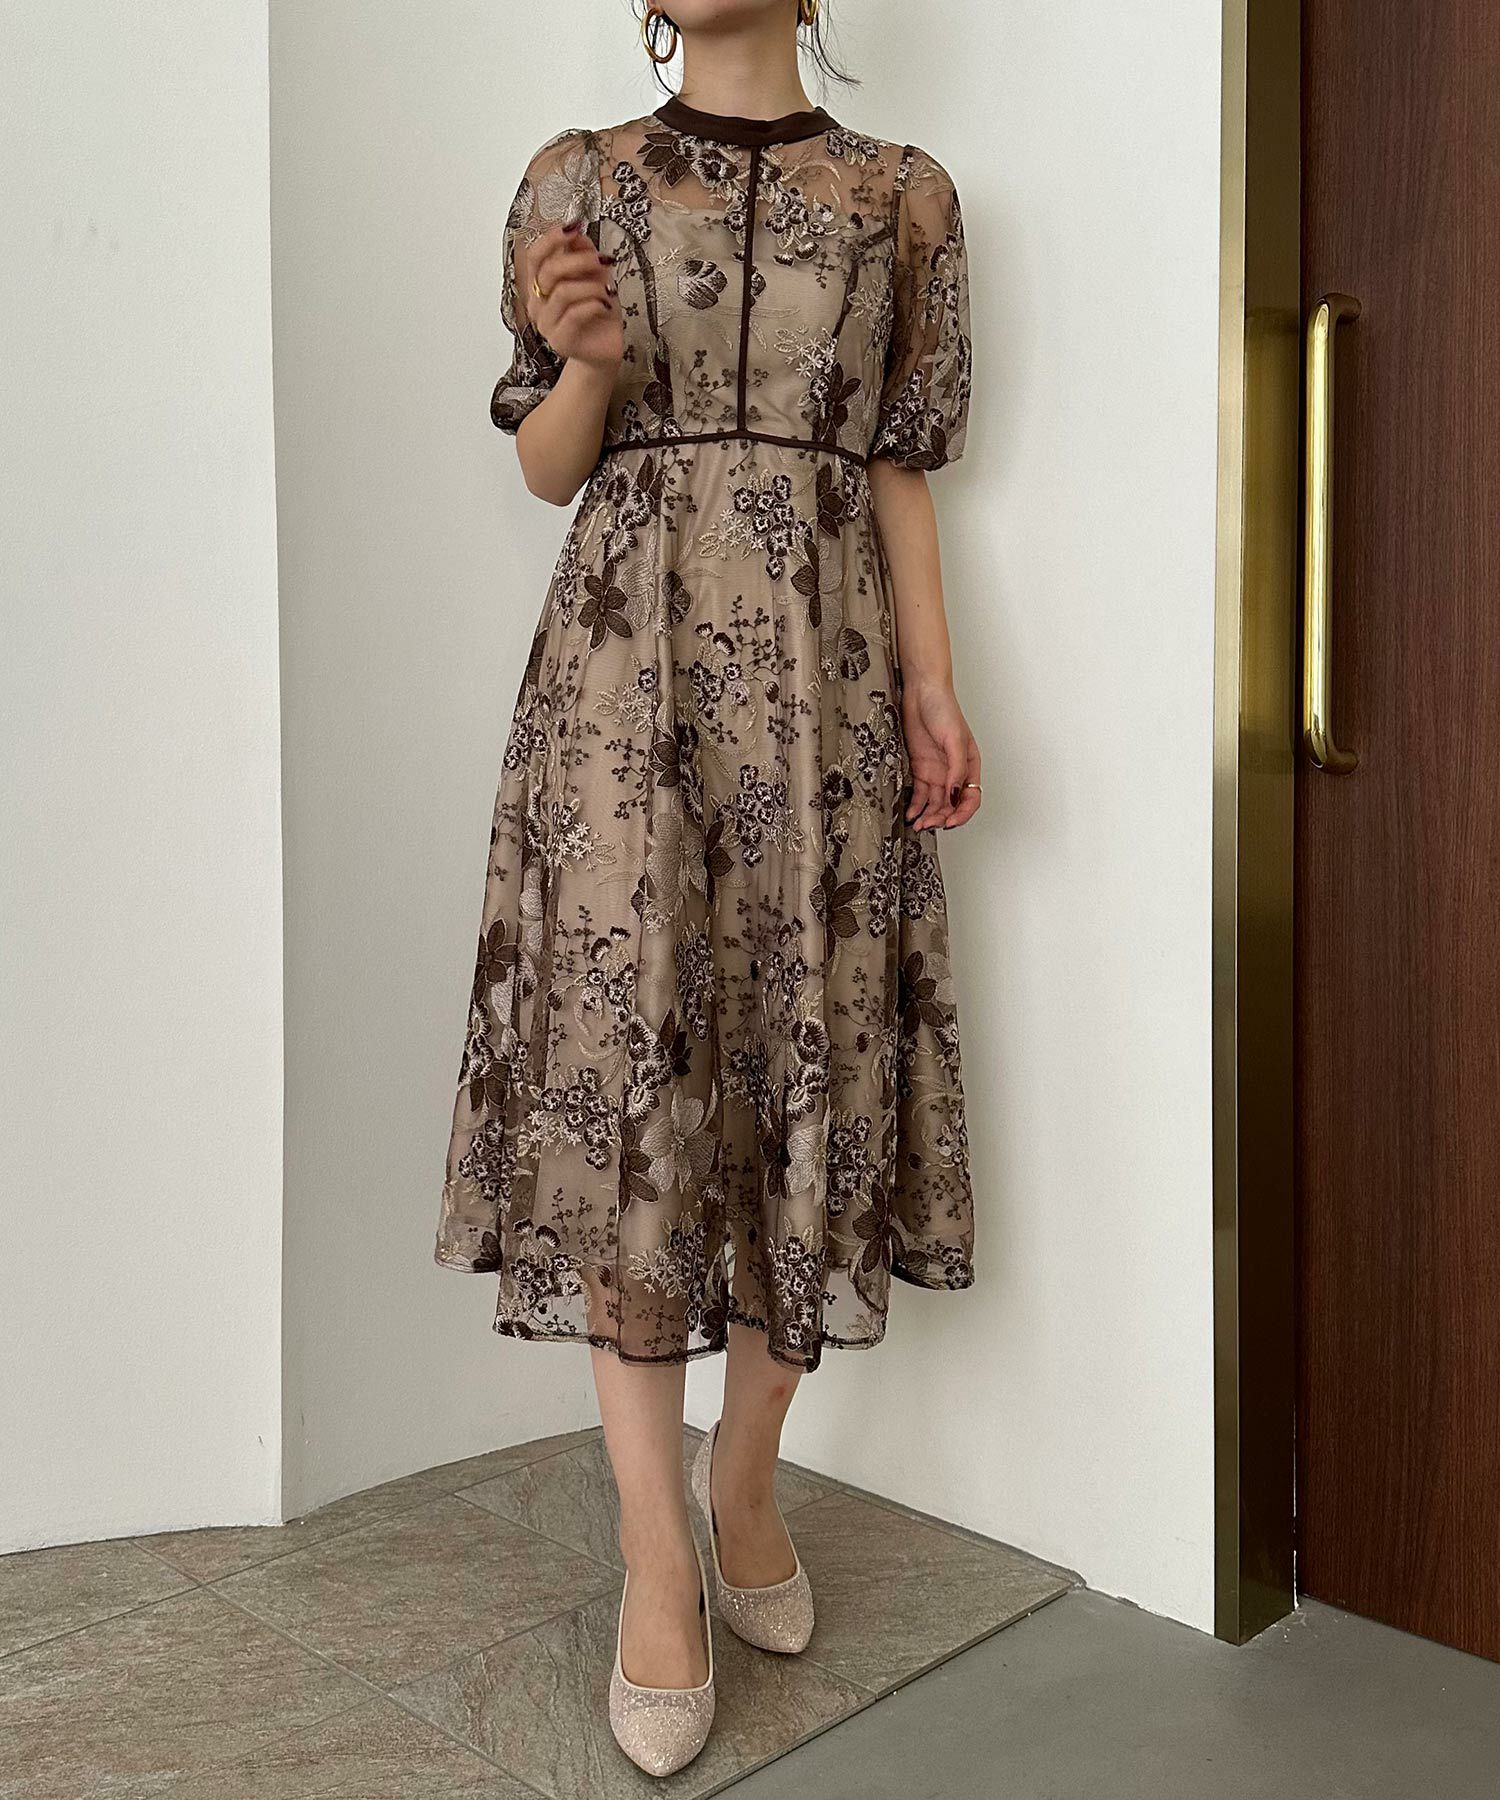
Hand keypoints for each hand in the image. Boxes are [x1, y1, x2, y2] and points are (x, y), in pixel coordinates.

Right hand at [522, 223, 623, 374]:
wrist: (605, 348)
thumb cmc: (598, 312)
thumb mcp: (594, 277)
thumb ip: (582, 255)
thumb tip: (577, 234)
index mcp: (540, 285)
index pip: (535, 257)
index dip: (552, 239)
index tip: (574, 227)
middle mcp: (537, 304)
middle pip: (550, 271)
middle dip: (580, 261)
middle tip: (603, 261)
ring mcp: (546, 324)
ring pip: (564, 292)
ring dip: (592, 285)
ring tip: (608, 289)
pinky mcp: (560, 341)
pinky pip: (575, 314)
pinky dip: (595, 304)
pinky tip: (607, 306)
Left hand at [902, 676, 980, 830]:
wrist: (921, 693)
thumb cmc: (944, 709)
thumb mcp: (955, 739)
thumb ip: (956, 768)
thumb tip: (954, 794)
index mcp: (969, 766)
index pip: (971, 798)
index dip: (962, 813)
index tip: (950, 821)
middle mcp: (954, 772)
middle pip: (951, 804)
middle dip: (942, 817)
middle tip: (930, 825)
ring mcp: (936, 771)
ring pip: (935, 802)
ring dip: (928, 815)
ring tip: (919, 824)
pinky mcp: (920, 768)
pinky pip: (920, 794)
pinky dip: (916, 806)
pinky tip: (911, 814)